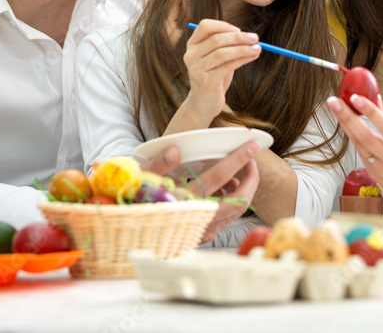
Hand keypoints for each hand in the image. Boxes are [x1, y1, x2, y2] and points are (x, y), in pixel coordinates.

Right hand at [142, 141, 259, 242]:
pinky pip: (227, 217)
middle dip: (252, 178)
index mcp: (185, 201)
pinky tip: (220, 189)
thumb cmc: (134, 202)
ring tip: (231, 175)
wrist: (130, 234)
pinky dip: (232, 201)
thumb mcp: (140, 180)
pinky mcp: (203, 234)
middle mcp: (198, 218)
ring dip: (242, 190)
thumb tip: (175, 151)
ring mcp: (203, 229)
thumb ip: (158, 165)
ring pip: (237, 210)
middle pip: (241, 199)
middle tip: (250, 160)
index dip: (238, 159)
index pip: (220, 176)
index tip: (252, 146)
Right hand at [181, 19, 260, 122]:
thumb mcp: (217, 58)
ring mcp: (196, 68)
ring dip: (243, 49)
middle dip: (239, 37)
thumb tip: (248, 36)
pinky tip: (253, 57)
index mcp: (192, 45)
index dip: (223, 26)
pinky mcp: (206, 81)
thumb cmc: (214, 76)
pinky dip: (243, 59)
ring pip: (223, 53)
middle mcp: (191, 55)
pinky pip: (228, 66)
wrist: (204, 103)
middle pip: (216, 39)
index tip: (239, 30)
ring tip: (258, 48)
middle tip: (255, 38)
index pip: (205, 26)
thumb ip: (227, 45)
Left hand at [325, 94, 382, 198]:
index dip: (371, 112)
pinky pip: (360, 153)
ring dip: (345, 125)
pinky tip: (346, 123)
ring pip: (358, 145)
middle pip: (366, 138)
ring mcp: (382, 171)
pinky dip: (353, 136)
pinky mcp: (373, 175)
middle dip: (348, 117)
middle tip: (334, 101)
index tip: (356, 98)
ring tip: (335, 107)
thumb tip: (374, 98)